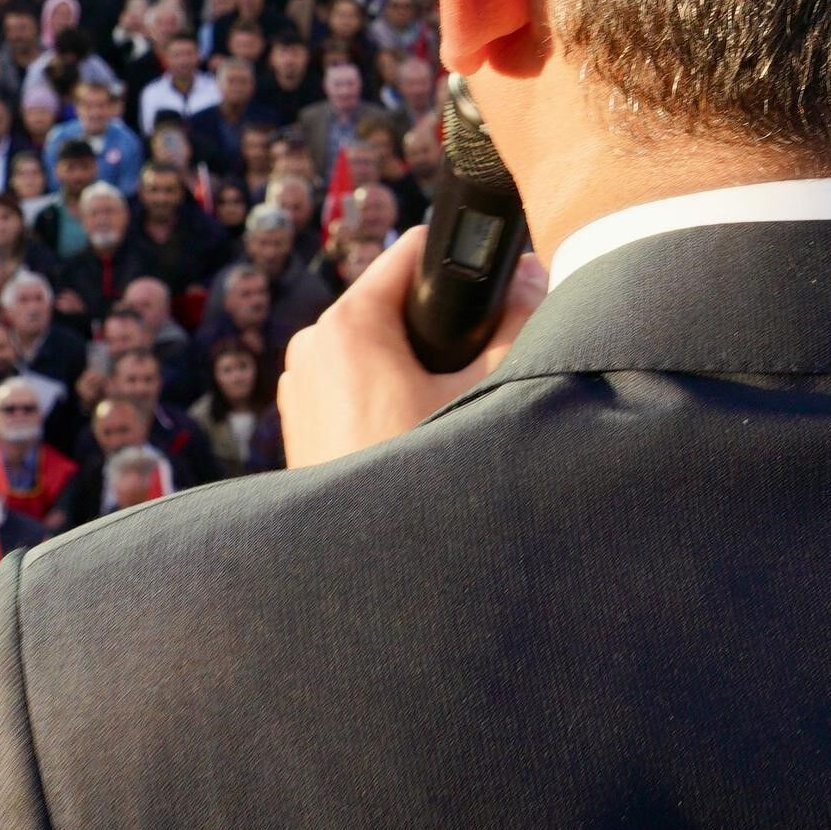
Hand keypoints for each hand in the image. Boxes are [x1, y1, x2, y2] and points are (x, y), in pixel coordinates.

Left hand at [279, 226, 544, 470]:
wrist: (367, 575)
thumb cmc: (421, 482)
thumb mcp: (484, 393)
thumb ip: (515, 324)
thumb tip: (530, 271)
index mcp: (347, 327)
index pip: (414, 253)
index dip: (464, 263)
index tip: (499, 285)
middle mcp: (312, 347)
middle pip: (396, 301)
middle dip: (442, 321)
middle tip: (486, 357)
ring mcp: (300, 386)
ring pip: (376, 345)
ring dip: (417, 362)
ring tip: (454, 400)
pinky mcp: (302, 421)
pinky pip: (355, 382)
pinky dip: (389, 392)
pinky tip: (420, 428)